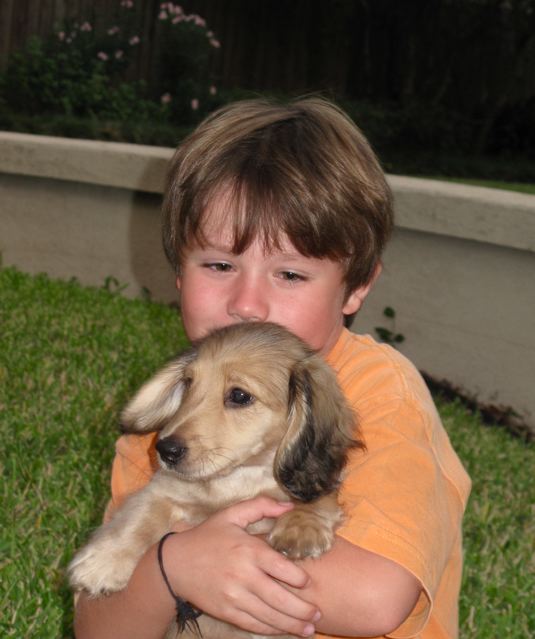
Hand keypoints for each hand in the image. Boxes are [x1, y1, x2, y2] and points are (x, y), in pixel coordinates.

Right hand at [164, 497, 319, 635]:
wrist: (174, 564)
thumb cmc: (207, 536)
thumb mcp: (232, 514)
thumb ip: (261, 506)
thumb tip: (290, 506)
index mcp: (248, 549)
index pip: (281, 567)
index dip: (299, 578)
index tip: (309, 583)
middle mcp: (243, 575)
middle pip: (279, 597)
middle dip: (302, 609)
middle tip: (318, 614)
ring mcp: (234, 596)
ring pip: (269, 615)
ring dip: (292, 625)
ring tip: (309, 629)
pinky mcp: (226, 611)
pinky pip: (253, 624)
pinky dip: (271, 629)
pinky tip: (284, 631)